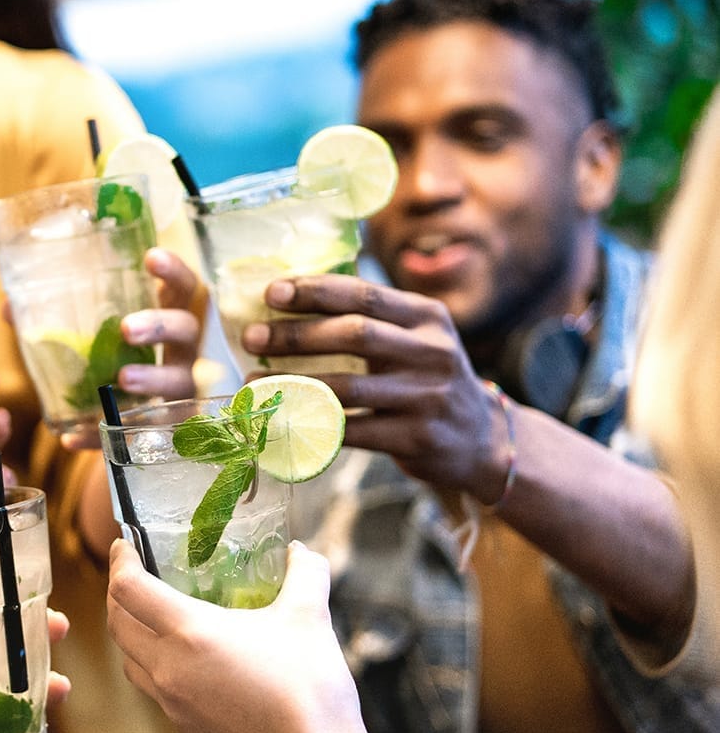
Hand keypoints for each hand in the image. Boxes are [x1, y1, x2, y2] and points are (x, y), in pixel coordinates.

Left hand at [61, 248, 201, 451]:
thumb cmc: (113, 365)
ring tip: (122, 377)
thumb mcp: (92, 338)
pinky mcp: (163, 431)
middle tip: (127, 328)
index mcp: (167, 318)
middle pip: (187, 330)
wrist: (125, 425)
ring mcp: (178, 391)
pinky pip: (139, 435)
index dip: (173, 271)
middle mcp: (182, 352)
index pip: (183, 287)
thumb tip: (9, 305)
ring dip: (152, 379)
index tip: (150, 258)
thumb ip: (57, 320)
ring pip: (179, 382)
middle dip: (160, 326)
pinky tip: (72, 437)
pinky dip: (103, 436)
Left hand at [106, 539, 362, 732]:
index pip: (128, 589)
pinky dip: (151, 662)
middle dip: (117, 593)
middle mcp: (168, 667)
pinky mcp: (184, 727)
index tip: (123, 544)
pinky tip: (183, 657)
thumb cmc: (309, 687)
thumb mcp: (310, 617)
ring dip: (129, 631)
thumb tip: (301, 549)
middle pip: (116, 623)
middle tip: (134, 573)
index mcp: (189, 632)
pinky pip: (151, 686)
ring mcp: (172, 702)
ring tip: (152, 613)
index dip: (119, 561)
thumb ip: (305, 573)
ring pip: (128, 658)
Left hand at [242, 274, 510, 501]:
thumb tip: (290, 297)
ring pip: (348, 388)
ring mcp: (427, 398)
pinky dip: (311, 425)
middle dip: (296, 336)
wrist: (482, 441)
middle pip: (355, 335)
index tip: (271, 292)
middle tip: (251, 338)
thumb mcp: (416, 339)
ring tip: (254, 382)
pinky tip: (280, 419)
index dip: (314, 291)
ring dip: (293, 384)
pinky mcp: (417, 439)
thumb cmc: (426, 380)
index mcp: (427, 317)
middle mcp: (432, 352)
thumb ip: (370, 319)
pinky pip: (352, 431)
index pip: (364, 294)